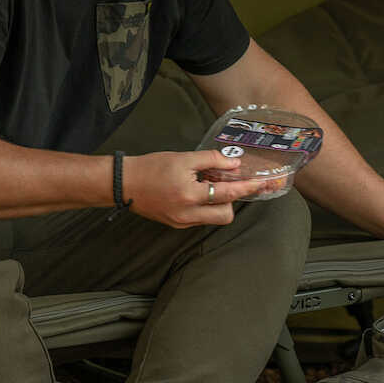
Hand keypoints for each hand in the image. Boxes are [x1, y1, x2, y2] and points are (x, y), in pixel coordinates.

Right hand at [122, 150, 268, 227]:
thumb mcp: (183, 158)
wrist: (123, 183)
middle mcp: (187, 214)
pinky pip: (201, 218)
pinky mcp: (176, 224)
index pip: (227, 194)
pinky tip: (198, 191)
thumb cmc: (150, 168)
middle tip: (227, 182)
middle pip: (225, 215)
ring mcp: (182, 222)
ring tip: (209, 184)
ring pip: (213, 218)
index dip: (246, 187)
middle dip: (232, 200)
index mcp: (189, 196)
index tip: (260, 183)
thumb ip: (211, 160)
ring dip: (219, 203)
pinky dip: (206, 206)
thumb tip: (234, 164)